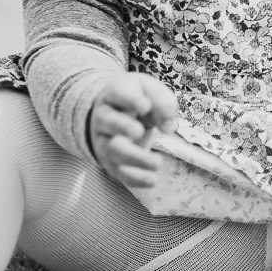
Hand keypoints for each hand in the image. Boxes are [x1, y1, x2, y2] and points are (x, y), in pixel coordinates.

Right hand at [86, 72, 177, 188]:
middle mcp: (103, 117)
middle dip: (122, 127)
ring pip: (114, 151)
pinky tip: (153, 180)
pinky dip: (136, 179)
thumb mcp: (150, 90)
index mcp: (113, 94)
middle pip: (108, 122)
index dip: (130, 100)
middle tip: (139, 131)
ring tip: (157, 163)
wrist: (113, 113)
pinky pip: (120, 172)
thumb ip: (162, 101)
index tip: (145, 106)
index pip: (118, 94)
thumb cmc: (137, 98)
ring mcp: (105, 141)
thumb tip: (167, 127)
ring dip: (135, 158)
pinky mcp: (111, 161)